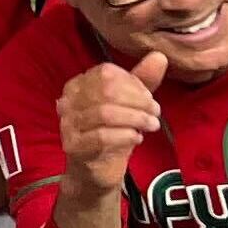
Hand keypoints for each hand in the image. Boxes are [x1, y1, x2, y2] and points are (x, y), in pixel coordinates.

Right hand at [54, 51, 165, 200]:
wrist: (96, 171)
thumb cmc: (112, 133)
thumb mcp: (129, 105)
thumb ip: (142, 81)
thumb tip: (159, 56)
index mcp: (79, 85)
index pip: (106, 73)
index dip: (133, 84)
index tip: (149, 98)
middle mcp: (68, 102)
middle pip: (106, 91)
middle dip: (138, 101)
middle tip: (155, 113)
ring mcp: (67, 124)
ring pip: (104, 113)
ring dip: (136, 119)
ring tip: (151, 126)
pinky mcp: (73, 146)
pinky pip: (100, 137)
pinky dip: (125, 136)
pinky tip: (136, 138)